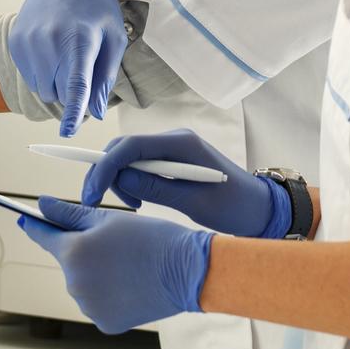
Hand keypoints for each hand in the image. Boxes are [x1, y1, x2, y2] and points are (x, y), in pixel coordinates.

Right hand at [10, 0, 127, 136]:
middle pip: (59, 92)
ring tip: (67, 53)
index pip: (76, 84)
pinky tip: (52, 47)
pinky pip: (30, 75)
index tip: (69, 131)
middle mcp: (51, 41)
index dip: (74, 111)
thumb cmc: (95, 6)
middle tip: (83, 65)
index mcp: (80, 39)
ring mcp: (29, 41)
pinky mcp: (16, 42)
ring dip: (56, 82)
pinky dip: (43, 71)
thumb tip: (97, 110)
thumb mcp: (113, 36)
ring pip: (43, 88)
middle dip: (72, 90)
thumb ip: (105, 76)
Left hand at [18, 196, 210, 332]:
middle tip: (115, 241)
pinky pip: (98, 303)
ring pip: (84, 283)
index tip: (24, 219)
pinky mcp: (105, 323)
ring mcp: (89, 307)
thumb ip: (70, 214)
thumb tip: (42, 205)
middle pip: (69, 261)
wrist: (186, 270)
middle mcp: (75, 283)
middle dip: (83, 250)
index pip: (45, 235)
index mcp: (74, 253)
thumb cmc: (151, 237)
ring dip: (97, 272)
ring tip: (129, 263)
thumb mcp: (110, 218)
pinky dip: (110, 293)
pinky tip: (131, 283)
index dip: (35, 225)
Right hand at [81, 128, 289, 238]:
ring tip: (133, 207)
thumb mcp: (194, 202)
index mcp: (182, 144)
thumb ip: (158, 188)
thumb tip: (121, 179)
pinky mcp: (172, 160)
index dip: (105, 167)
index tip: (91, 193)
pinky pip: (141, 166)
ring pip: (129, 157)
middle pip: (124, 148)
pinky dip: (131, 182)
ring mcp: (173, 148)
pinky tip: (139, 202)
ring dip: (119, 181)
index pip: (131, 146)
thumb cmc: (234, 207)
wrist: (258, 208)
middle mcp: (174, 139)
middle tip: (99, 204)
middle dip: (106, 173)